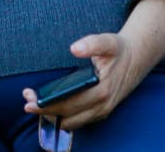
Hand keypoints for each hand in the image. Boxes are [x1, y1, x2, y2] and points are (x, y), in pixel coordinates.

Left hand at [22, 0, 164, 129]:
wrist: (137, 59)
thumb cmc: (119, 50)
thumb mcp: (108, 41)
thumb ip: (92, 43)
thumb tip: (74, 48)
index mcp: (101, 91)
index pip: (68, 104)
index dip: (47, 105)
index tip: (30, 101)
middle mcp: (101, 106)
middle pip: (66, 116)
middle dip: (44, 110)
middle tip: (27, 101)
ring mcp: (101, 112)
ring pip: (71, 123)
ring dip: (53, 116)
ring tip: (37, 103)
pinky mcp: (100, 113)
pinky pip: (78, 121)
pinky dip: (64, 117)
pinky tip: (52, 107)